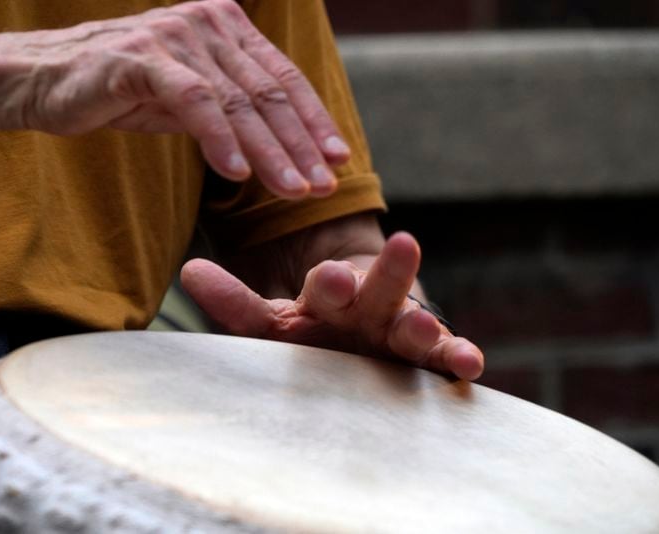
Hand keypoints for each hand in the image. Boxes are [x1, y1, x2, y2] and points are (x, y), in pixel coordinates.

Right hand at [0, 0, 347, 197]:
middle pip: (269, 92)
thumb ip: (234, 109)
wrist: (45, 78)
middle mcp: (208, 22)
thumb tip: (287, 144)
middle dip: (300, 145)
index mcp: (227, 27)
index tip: (338, 161)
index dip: (315, 122)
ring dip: (269, 152)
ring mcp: (176, 36)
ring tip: (293, 191)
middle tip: (322, 187)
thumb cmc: (122, 90)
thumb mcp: (190, 98)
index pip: (283, 79)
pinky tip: (235, 175)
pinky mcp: (143, 57)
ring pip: (239, 100)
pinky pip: (194, 102)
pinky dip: (219, 139)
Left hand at [180, 232, 484, 380]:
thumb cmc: (310, 330)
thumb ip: (233, 301)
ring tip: (425, 325)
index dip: (329, 285)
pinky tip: (470, 364)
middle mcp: (366, 311)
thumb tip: (188, 270)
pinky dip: (458, 357)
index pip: (326, 286)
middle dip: (387, 276)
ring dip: (421, 322)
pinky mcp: (423, 359)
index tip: (332, 280)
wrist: (355, 340)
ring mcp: (396, 334)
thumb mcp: (269, 320)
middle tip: (401, 253)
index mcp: (327, 298)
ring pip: (411, 324)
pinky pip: (443, 359)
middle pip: (377, 291)